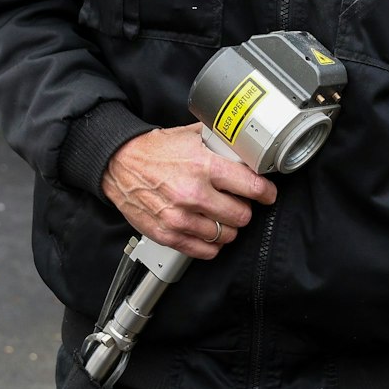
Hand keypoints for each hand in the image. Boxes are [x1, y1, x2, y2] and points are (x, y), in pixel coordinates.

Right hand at [100, 123, 276, 257]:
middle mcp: (193, 194)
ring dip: (228, 228)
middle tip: (239, 203)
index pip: (252, 187)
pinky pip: (204, 251)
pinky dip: (212, 245)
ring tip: (221, 217)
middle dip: (244, 209)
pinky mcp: (168, 235)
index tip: (268, 194)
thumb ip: (220, 143)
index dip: (266, 193)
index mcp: (204, 167)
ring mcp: (180, 218)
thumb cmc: (155, 151)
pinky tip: (209, 232)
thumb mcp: (192, 137)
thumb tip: (246, 147)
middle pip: (241, 216)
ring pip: (226, 236)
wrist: (120, 164)